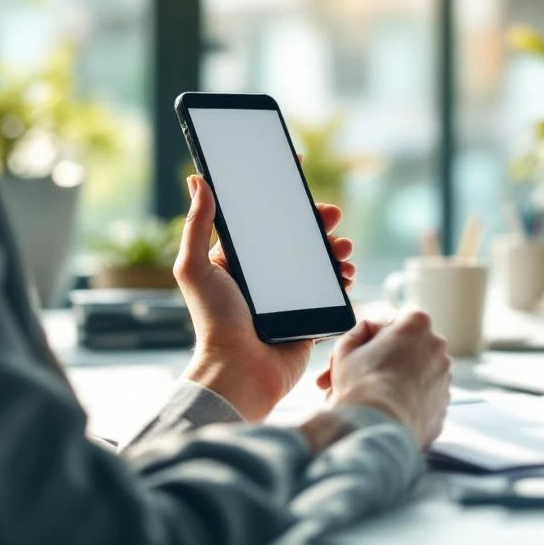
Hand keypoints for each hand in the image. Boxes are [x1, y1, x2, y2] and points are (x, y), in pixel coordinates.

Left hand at [174, 175, 355, 420]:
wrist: (240, 372)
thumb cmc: (214, 322)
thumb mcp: (196, 268)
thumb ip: (197, 224)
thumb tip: (197, 179)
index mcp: (239, 261)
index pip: (262, 220)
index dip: (280, 197)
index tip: (296, 171)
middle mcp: (265, 276)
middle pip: (297, 237)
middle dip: (318, 222)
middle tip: (332, 214)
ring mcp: (289, 295)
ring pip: (319, 260)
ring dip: (336, 248)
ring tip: (344, 247)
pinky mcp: (308, 315)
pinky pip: (331, 289)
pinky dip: (343, 277)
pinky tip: (347, 273)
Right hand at [321, 313, 451, 447]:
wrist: (378, 426)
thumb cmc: (362, 385)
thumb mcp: (346, 347)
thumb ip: (359, 332)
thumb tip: (368, 333)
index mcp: (417, 323)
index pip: (394, 322)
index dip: (373, 338)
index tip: (359, 353)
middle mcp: (437, 346)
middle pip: (407, 349)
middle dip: (385, 361)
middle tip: (360, 377)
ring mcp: (444, 377)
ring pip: (416, 375)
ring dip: (397, 382)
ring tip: (372, 397)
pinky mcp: (444, 405)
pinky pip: (422, 399)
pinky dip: (408, 403)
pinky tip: (387, 411)